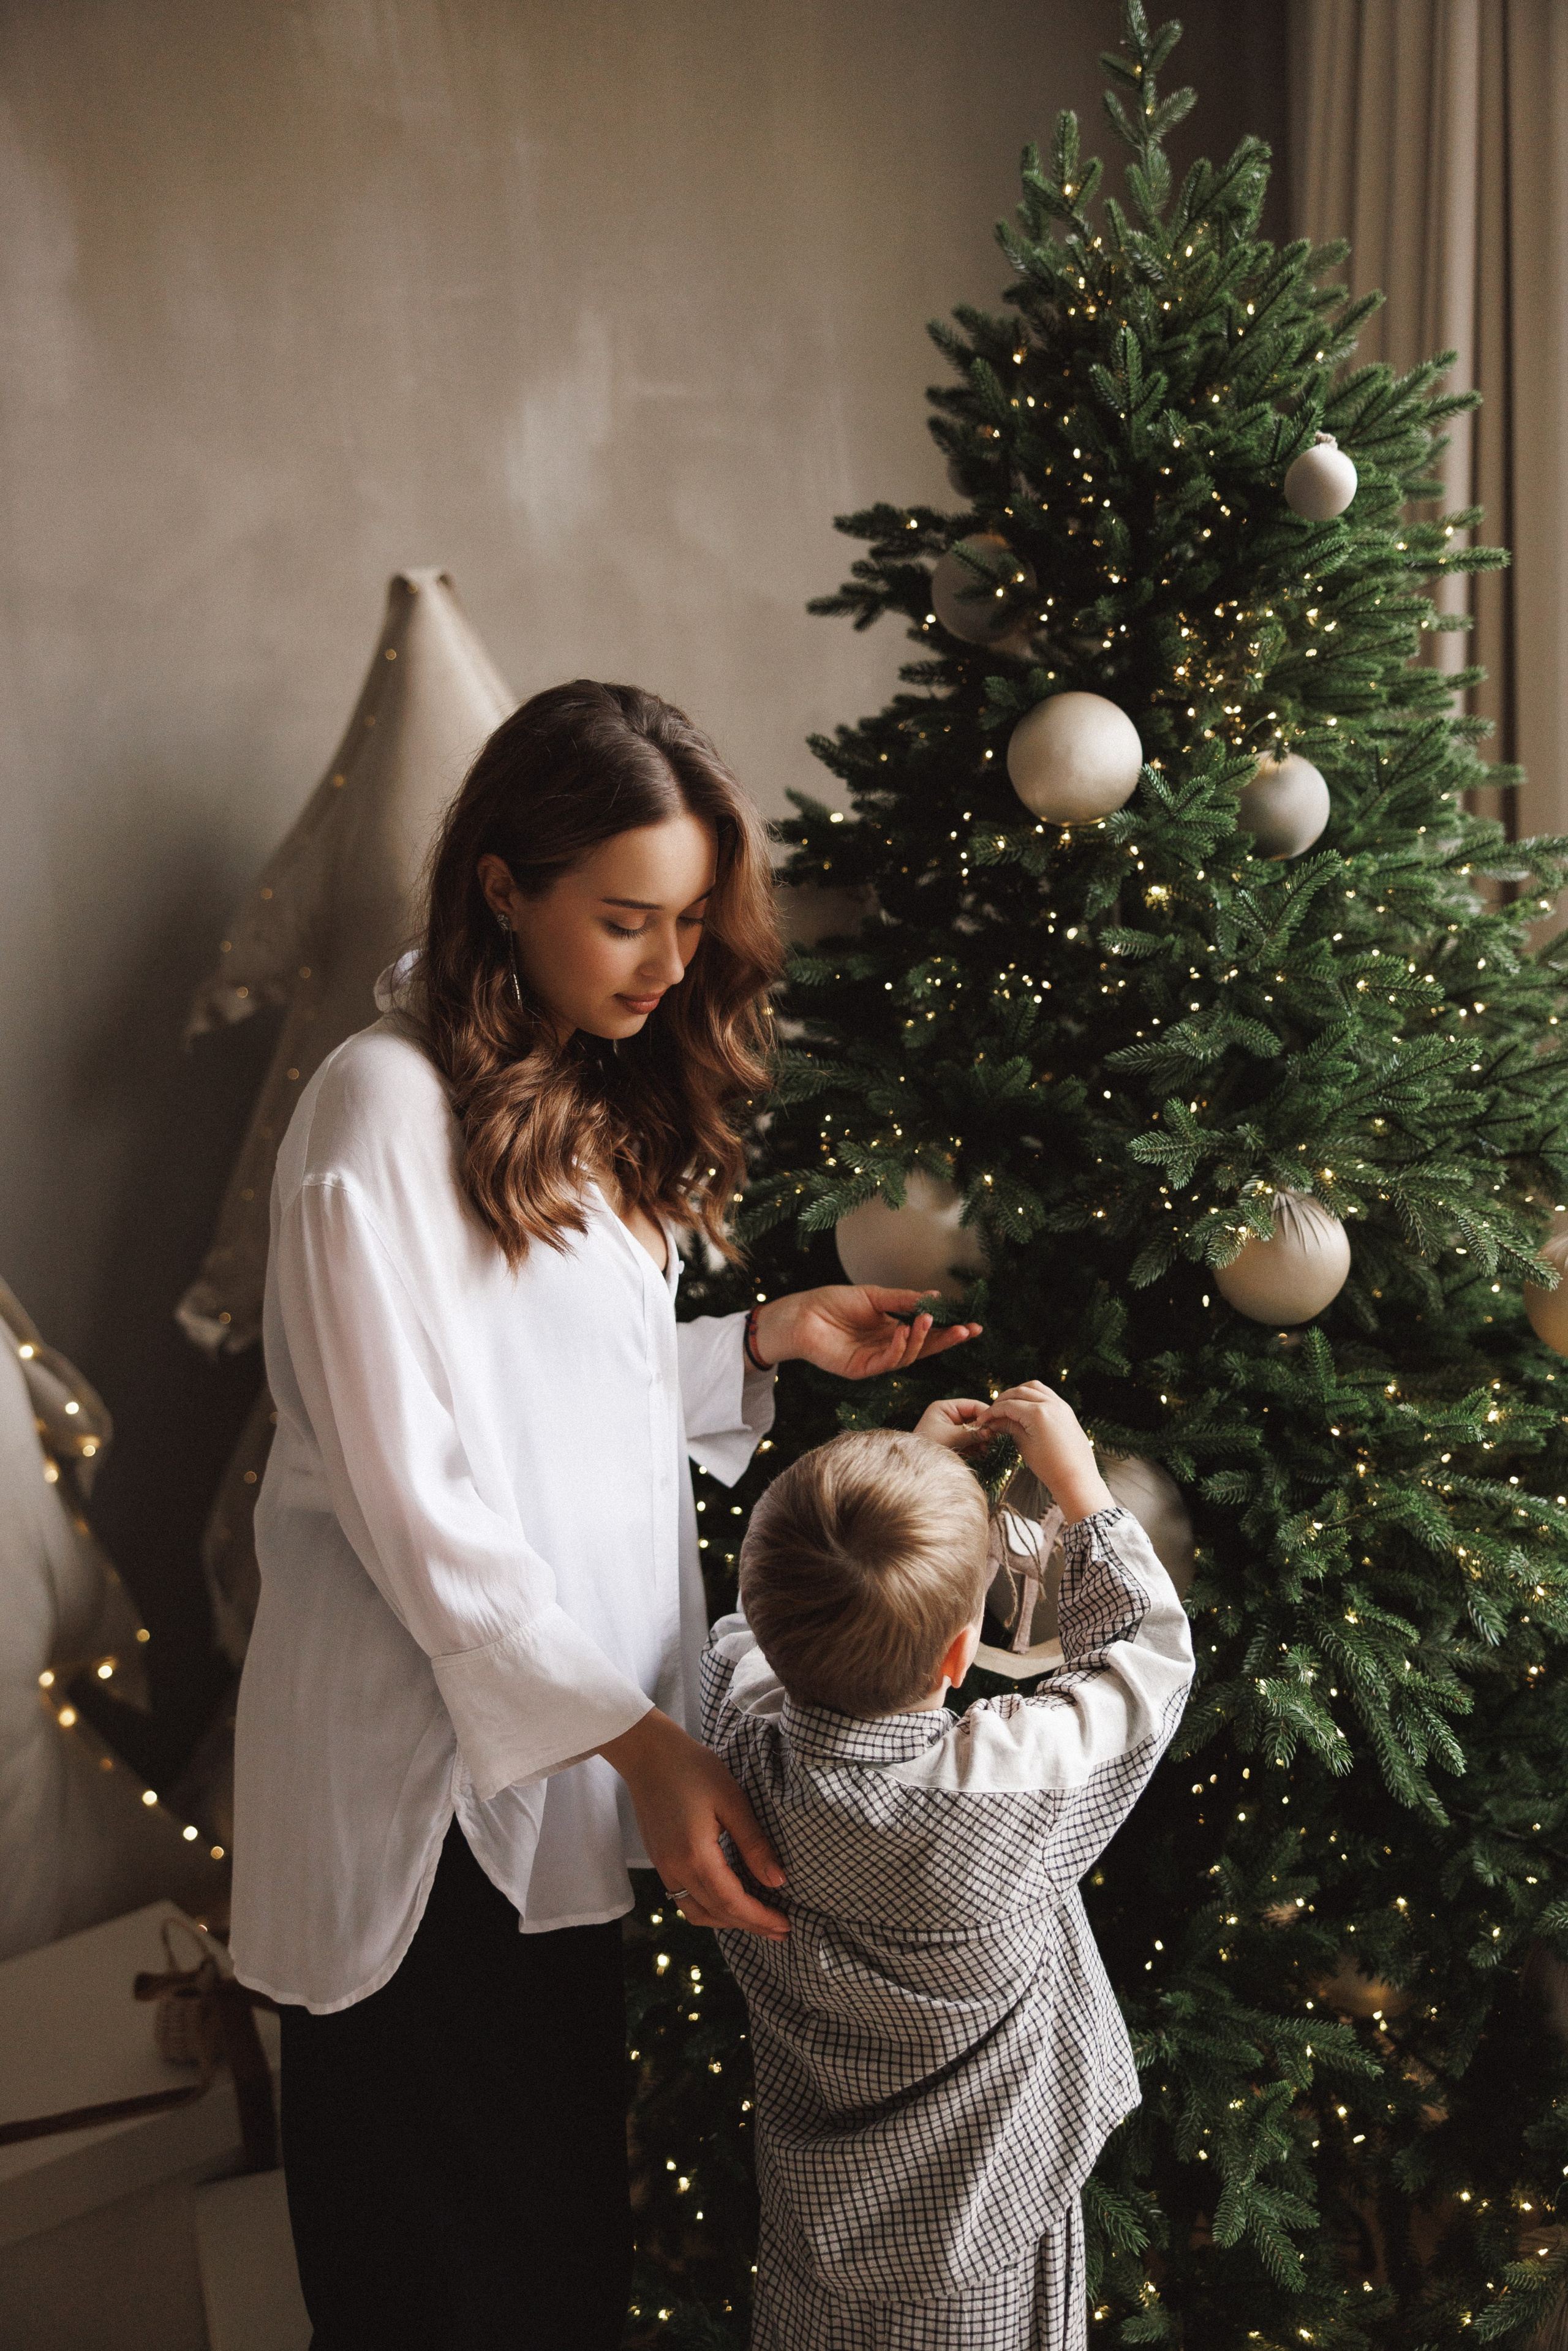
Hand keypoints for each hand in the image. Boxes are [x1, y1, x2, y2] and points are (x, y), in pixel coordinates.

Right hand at [596, 1708, 788, 1938]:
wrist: (649, 1754)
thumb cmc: (693, 1769)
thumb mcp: (732, 1800)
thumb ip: (754, 1843)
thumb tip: (778, 1881)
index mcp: (695, 1855)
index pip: (732, 1902)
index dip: (760, 1918)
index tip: (786, 1925)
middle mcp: (675, 1869)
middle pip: (716, 1913)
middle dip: (750, 1925)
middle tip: (781, 1930)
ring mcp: (664, 1867)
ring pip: (697, 1913)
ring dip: (728, 1921)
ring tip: (758, 1920)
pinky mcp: (660, 1861)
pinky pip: (684, 1899)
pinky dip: (709, 1908)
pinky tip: (728, 1901)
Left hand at [751, 1287, 981, 1378]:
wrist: (801, 1314)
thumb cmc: (833, 1303)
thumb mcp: (874, 1296)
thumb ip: (904, 1300)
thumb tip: (936, 1298)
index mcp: (893, 1330)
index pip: (927, 1333)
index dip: (949, 1330)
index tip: (973, 1324)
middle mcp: (887, 1347)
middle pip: (924, 1349)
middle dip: (947, 1340)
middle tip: (966, 1329)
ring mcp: (875, 1360)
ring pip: (908, 1356)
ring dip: (921, 1339)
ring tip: (927, 1319)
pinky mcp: (861, 1369)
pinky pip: (886, 1362)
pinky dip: (898, 1348)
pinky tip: (903, 1331)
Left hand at [913, 1397, 992, 1452]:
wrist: (915, 1465)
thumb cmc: (928, 1446)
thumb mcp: (950, 1437)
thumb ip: (971, 1433)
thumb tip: (992, 1432)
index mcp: (945, 1408)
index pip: (972, 1405)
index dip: (986, 1414)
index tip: (997, 1424)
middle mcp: (950, 1416)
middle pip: (975, 1418)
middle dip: (986, 1428)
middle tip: (997, 1438)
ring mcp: (953, 1429)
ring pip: (975, 1430)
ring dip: (983, 1439)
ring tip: (991, 1448)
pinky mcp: (955, 1442)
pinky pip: (971, 1441)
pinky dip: (978, 1447)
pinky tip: (985, 1453)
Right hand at [980, 1380, 1113, 1523]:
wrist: (1076, 1478)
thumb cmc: (1050, 1467)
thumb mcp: (1025, 1445)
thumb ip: (1009, 1427)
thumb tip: (994, 1421)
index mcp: (1038, 1413)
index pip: (1009, 1405)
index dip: (992, 1411)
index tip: (983, 1419)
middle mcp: (1051, 1404)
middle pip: (1020, 1391)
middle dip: (1003, 1400)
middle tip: (993, 1412)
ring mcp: (1061, 1405)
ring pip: (1035, 1387)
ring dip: (1019, 1393)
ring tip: (1008, 1405)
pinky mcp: (1067, 1410)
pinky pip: (1047, 1394)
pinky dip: (1033, 1395)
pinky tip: (1025, 1406)